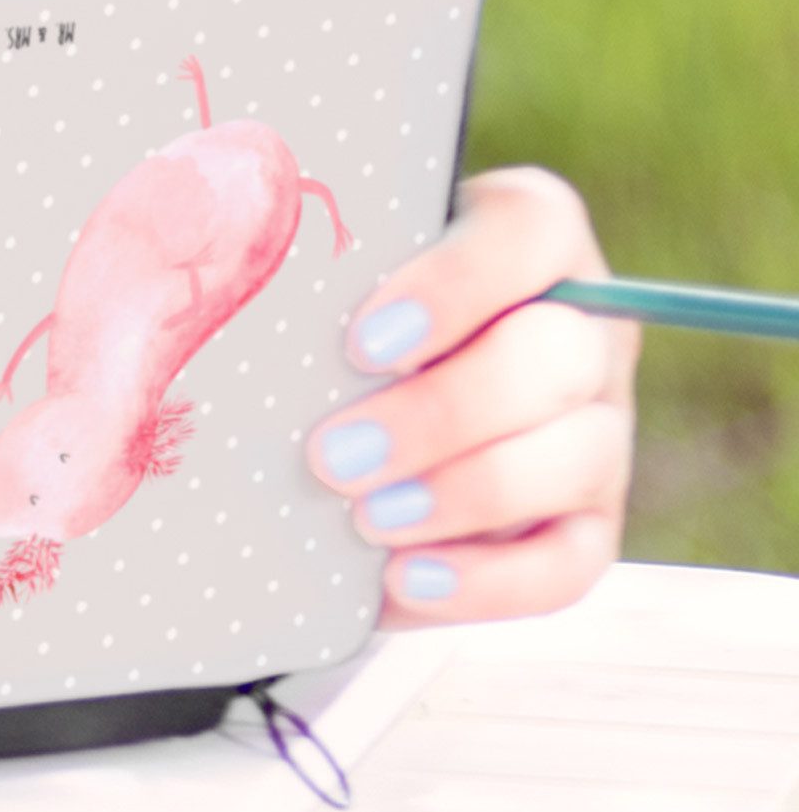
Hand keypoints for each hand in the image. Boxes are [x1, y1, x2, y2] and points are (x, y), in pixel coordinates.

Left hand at [306, 167, 637, 623]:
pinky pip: (571, 564)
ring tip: (364, 519)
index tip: (362, 344)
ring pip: (572, 459)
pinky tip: (406, 580)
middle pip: (556, 357)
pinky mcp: (588, 523)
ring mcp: (597, 430)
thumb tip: (214, 262)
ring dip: (464, 496)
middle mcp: (581, 329)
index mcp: (528, 236)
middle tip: (333, 455)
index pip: (530, 229)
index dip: (456, 285)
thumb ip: (304, 255)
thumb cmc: (328, 306)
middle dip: (442, 414)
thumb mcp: (327, 264)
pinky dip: (491, 582)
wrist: (348, 395)